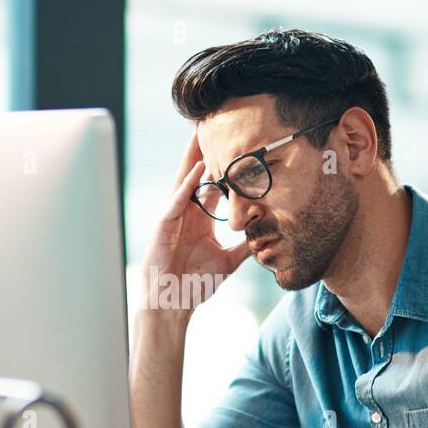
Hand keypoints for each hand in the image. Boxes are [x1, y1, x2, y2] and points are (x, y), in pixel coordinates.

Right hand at [140, 132, 250, 313]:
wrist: (172, 302)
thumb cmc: (193, 284)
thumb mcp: (226, 263)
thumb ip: (242, 249)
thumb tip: (263, 240)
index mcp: (200, 220)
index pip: (213, 186)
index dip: (223, 168)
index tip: (235, 147)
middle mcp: (187, 213)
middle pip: (197, 175)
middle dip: (205, 151)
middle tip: (214, 125)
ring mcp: (174, 216)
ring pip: (185, 180)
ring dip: (194, 157)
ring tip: (201, 132)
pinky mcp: (164, 224)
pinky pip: (178, 198)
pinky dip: (188, 183)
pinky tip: (198, 168)